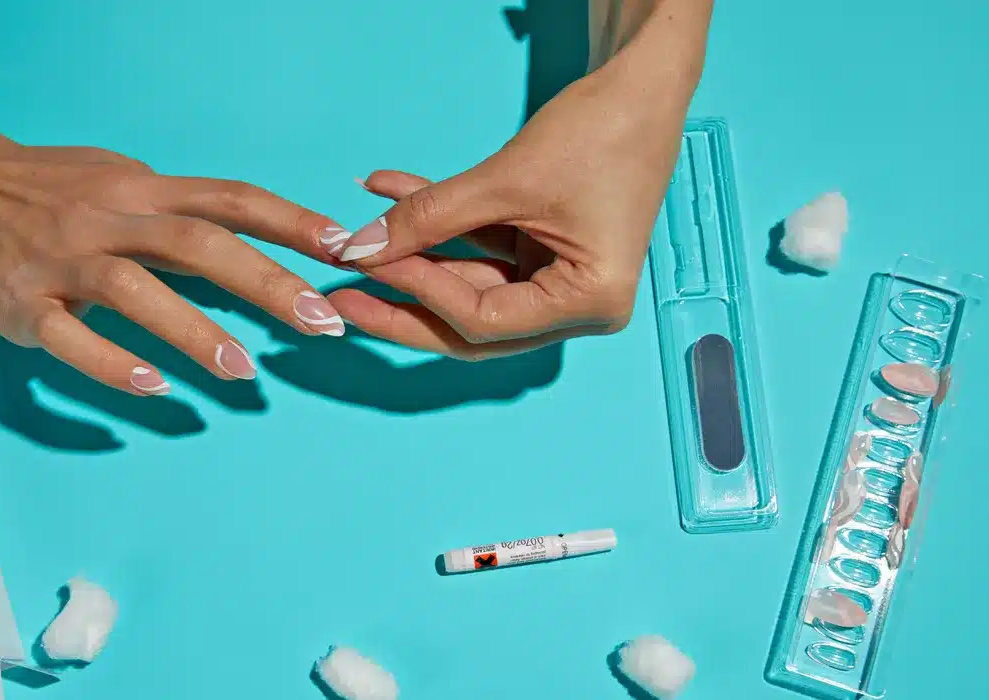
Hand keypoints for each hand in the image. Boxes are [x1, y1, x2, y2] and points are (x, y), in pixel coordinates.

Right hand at [0, 45, 353, 395]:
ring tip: (244, 370)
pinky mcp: (22, 303)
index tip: (344, 248)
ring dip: (194, 330)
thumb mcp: (123, 184)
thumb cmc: (53, 189)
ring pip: (135, 289)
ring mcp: (62, 261)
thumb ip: (184, 215)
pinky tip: (155, 388)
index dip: (289, 221)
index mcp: (142, 190)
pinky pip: (70, 337)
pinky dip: (112, 363)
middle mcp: (108, 218)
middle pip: (196, 243)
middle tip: (320, 322)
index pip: (230, 199)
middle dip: (264, 282)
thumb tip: (262, 245)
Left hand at [326, 6, 709, 359]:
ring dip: (415, 260)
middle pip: (472, 325)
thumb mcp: (507, 179)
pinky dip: (439, 227)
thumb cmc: (604, 131)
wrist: (643, 84)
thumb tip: (362, 248)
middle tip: (345, 296)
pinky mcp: (542, 254)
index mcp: (591, 303)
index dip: (425, 293)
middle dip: (407, 305)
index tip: (376, 262)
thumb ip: (430, 218)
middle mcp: (578, 308)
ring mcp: (559, 283)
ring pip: (468, 290)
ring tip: (357, 245)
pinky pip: (478, 251)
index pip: (486, 321)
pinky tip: (389, 198)